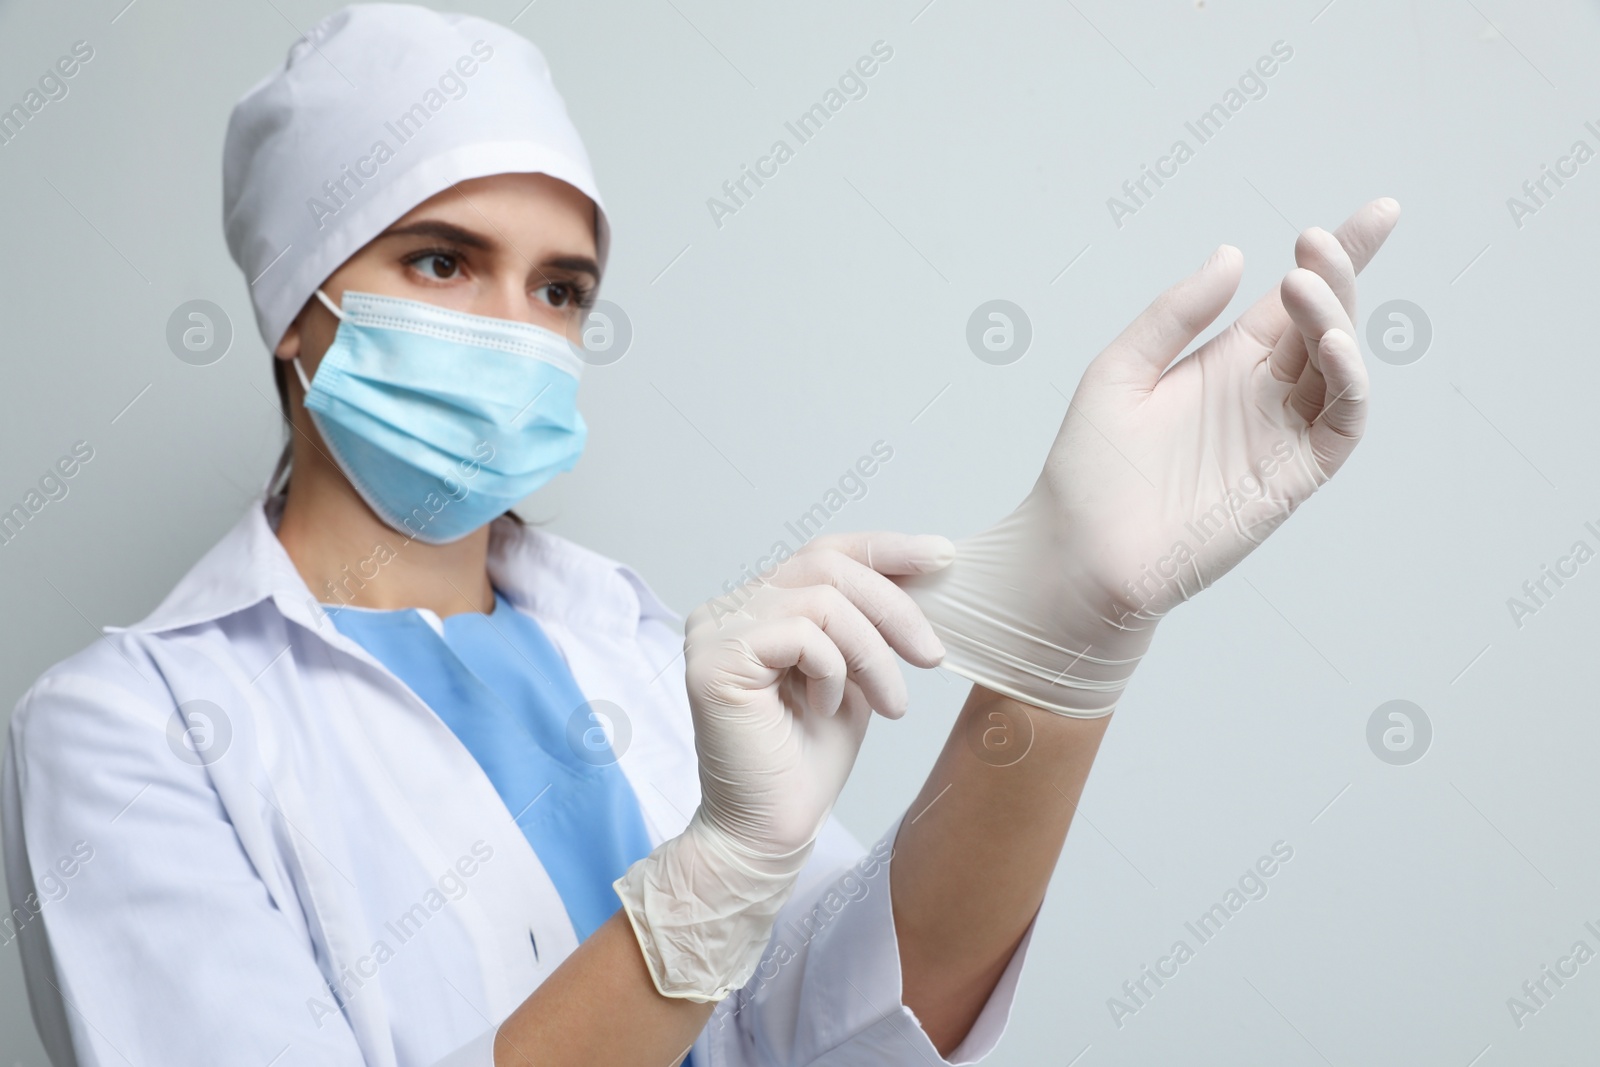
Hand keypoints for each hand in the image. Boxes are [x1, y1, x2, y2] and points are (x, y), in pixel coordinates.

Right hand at [685, 531, 951, 858]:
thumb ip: (868, 623)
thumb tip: (923, 571)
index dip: (886, 549)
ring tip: (889, 703)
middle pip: (825, 565)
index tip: (942, 556)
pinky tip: (829, 708)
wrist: (771, 829)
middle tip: (931, 656)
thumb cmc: (808, 760)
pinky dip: (833, 670)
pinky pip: (798, 633)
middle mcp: (728, 609)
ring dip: (872, 652)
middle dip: (893, 607)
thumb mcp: (855, 674)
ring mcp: (714, 630)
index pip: (824, 552)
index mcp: (758, 606)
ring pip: (821, 600)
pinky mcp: (713, 660)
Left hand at [899, 198, 1400, 715]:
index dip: (1340, 256)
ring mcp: (1282, 436)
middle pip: (1326, 323)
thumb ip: (1174, 315)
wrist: (1076, 552)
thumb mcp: (1119, 370)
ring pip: (1340, 368)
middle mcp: (1263, 395)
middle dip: (1338, 275)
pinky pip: (1341, 426)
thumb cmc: (1088, 469)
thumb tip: (1233, 255)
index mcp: (1227, 363)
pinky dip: (1349, 383)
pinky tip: (1330, 345)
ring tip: (1306, 284)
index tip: (1380, 211)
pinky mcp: (1291, 480)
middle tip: (1317, 241)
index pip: (1296, 301)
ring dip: (1337, 319)